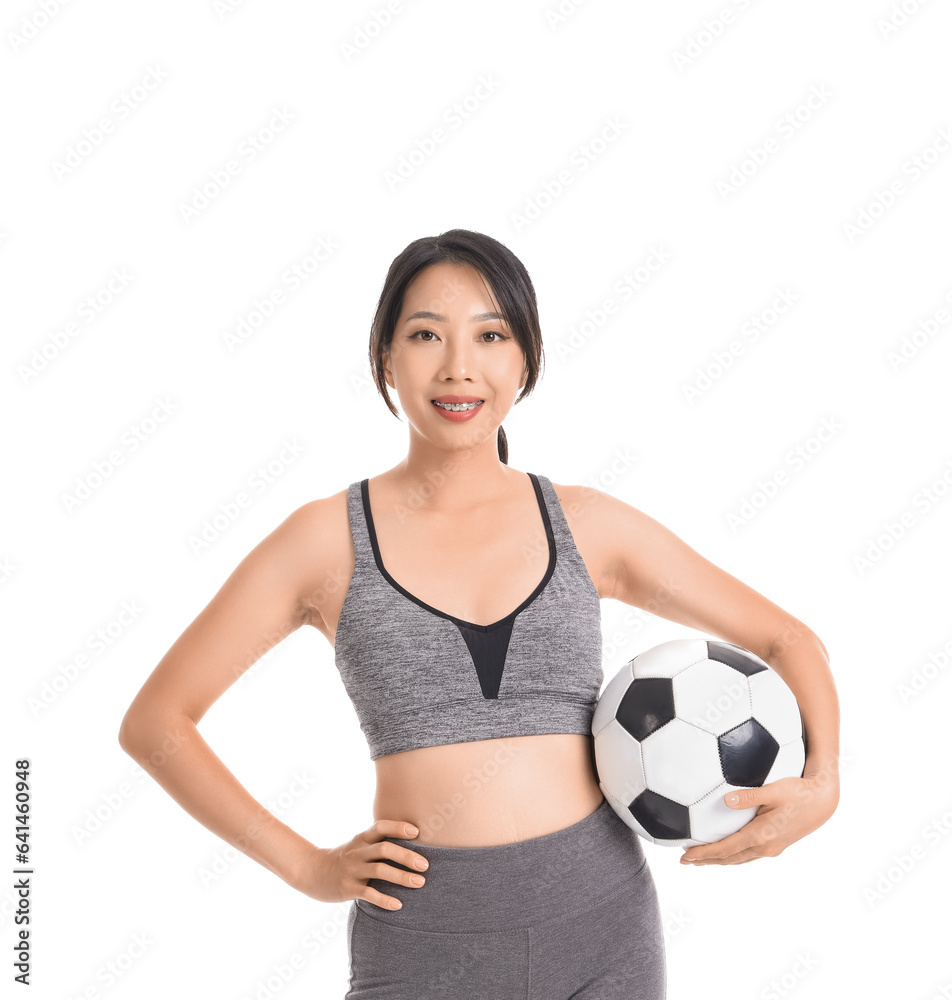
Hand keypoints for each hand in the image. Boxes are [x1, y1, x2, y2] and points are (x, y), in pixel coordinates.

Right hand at [293, 819, 430, 908]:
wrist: (312, 872)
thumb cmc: (343, 858)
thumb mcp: (358, 845)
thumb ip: (378, 842)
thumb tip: (411, 841)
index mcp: (361, 839)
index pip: (380, 827)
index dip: (398, 827)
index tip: (417, 832)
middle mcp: (358, 852)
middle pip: (384, 849)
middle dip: (407, 856)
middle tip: (426, 865)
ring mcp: (352, 870)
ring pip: (379, 870)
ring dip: (402, 877)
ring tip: (420, 883)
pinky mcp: (348, 888)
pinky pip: (369, 894)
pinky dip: (384, 899)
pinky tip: (398, 905)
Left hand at [679, 770, 838, 865]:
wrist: (823, 802)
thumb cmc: (798, 792)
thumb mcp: (773, 790)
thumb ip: (748, 795)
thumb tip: (726, 799)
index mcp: (761, 836)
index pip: (725, 849)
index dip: (704, 854)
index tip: (685, 856)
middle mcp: (765, 847)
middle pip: (729, 858)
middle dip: (706, 860)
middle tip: (685, 861)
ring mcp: (772, 848)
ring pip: (739, 859)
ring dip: (719, 860)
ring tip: (701, 859)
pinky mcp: (777, 845)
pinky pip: (748, 855)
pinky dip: (732, 855)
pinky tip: (726, 851)